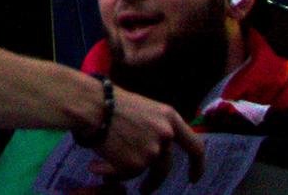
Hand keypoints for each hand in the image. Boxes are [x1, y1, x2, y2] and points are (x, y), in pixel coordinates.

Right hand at [83, 84, 204, 192]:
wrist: (90, 105)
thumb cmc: (108, 101)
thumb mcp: (142, 108)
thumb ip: (154, 126)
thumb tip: (155, 147)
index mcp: (170, 118)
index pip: (195, 146)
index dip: (197, 165)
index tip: (193, 178)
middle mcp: (165, 135)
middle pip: (166, 167)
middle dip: (155, 182)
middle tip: (146, 190)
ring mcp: (152, 151)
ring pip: (141, 171)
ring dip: (124, 173)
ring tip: (104, 169)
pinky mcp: (135, 164)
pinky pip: (124, 175)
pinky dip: (110, 173)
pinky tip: (95, 166)